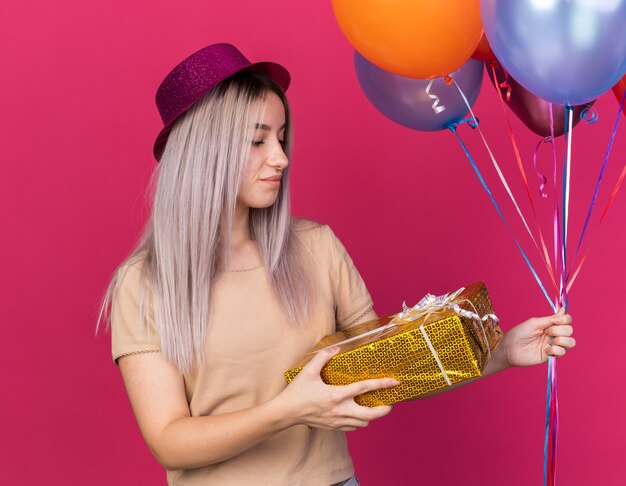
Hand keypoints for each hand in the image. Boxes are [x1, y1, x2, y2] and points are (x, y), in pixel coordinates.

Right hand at [275, 346, 398, 431]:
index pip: (364, 388)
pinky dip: (360, 422)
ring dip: (372, 416)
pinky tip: (358, 414)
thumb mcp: (308, 371)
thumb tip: (336, 349)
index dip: (381, 384)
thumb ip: (322, 357)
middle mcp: (340, 410)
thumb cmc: (296, 392)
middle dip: (384, 410)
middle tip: (390, 404)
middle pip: (370, 414)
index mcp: (336, 394)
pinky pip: (354, 428)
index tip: (394, 382)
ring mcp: (338, 421)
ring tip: (375, 407)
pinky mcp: (334, 427)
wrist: (286, 413)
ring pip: (364, 423)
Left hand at [495, 307, 574, 368]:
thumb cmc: (519, 334)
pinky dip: (555, 350)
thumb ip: (550, 318)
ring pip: (571, 342)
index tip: (556, 320)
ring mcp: (553, 345)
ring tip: (549, 341)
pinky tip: (545, 350)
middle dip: (559, 330)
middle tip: (546, 332)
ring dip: (561, 340)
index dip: (565, 319)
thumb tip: (564, 309)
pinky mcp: (552, 356)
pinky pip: (563, 352)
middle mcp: (554, 334)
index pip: (567, 320)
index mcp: (550, 324)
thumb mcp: (535, 323)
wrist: (510, 348)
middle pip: (570, 330)